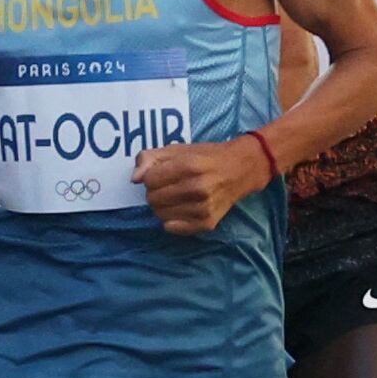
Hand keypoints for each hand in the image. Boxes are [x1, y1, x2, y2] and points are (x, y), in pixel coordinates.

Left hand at [132, 137, 267, 235]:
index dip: (151, 176)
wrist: (241, 169)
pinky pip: (173, 228)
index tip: (162, 174)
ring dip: (163, 206)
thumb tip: (135, 179)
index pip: (149, 180)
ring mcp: (203, 208)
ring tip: (176, 196)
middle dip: (155, 191)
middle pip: (152, 199)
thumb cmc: (205, 157)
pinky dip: (172, 220)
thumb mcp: (176, 149)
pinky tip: (180, 209)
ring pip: (160, 215)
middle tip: (169, 186)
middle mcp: (197, 189)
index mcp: (189, 167)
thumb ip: (149, 158)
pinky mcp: (207, 223)